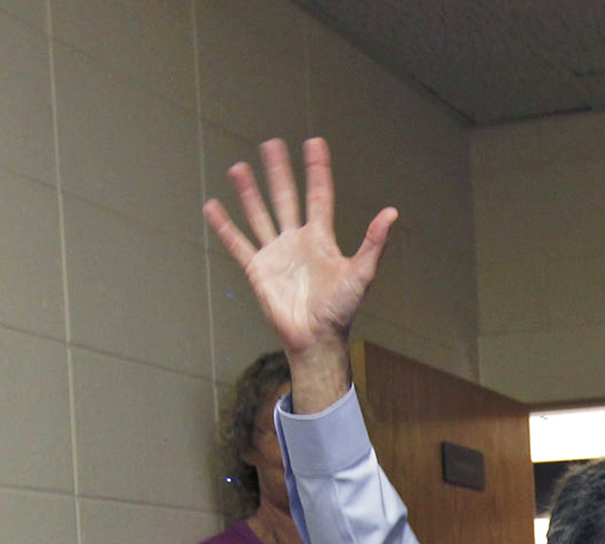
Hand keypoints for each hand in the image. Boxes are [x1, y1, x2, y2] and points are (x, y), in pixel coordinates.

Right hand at [204, 139, 396, 367]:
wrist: (316, 339)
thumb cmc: (341, 310)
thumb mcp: (361, 274)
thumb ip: (373, 243)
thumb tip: (391, 214)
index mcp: (321, 239)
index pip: (319, 196)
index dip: (317, 170)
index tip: (314, 143)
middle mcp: (297, 241)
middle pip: (286, 198)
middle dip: (279, 172)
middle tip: (271, 143)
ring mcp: (276, 254)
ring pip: (260, 215)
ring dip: (249, 192)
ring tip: (238, 167)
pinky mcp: (258, 270)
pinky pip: (238, 243)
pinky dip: (224, 226)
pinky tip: (212, 206)